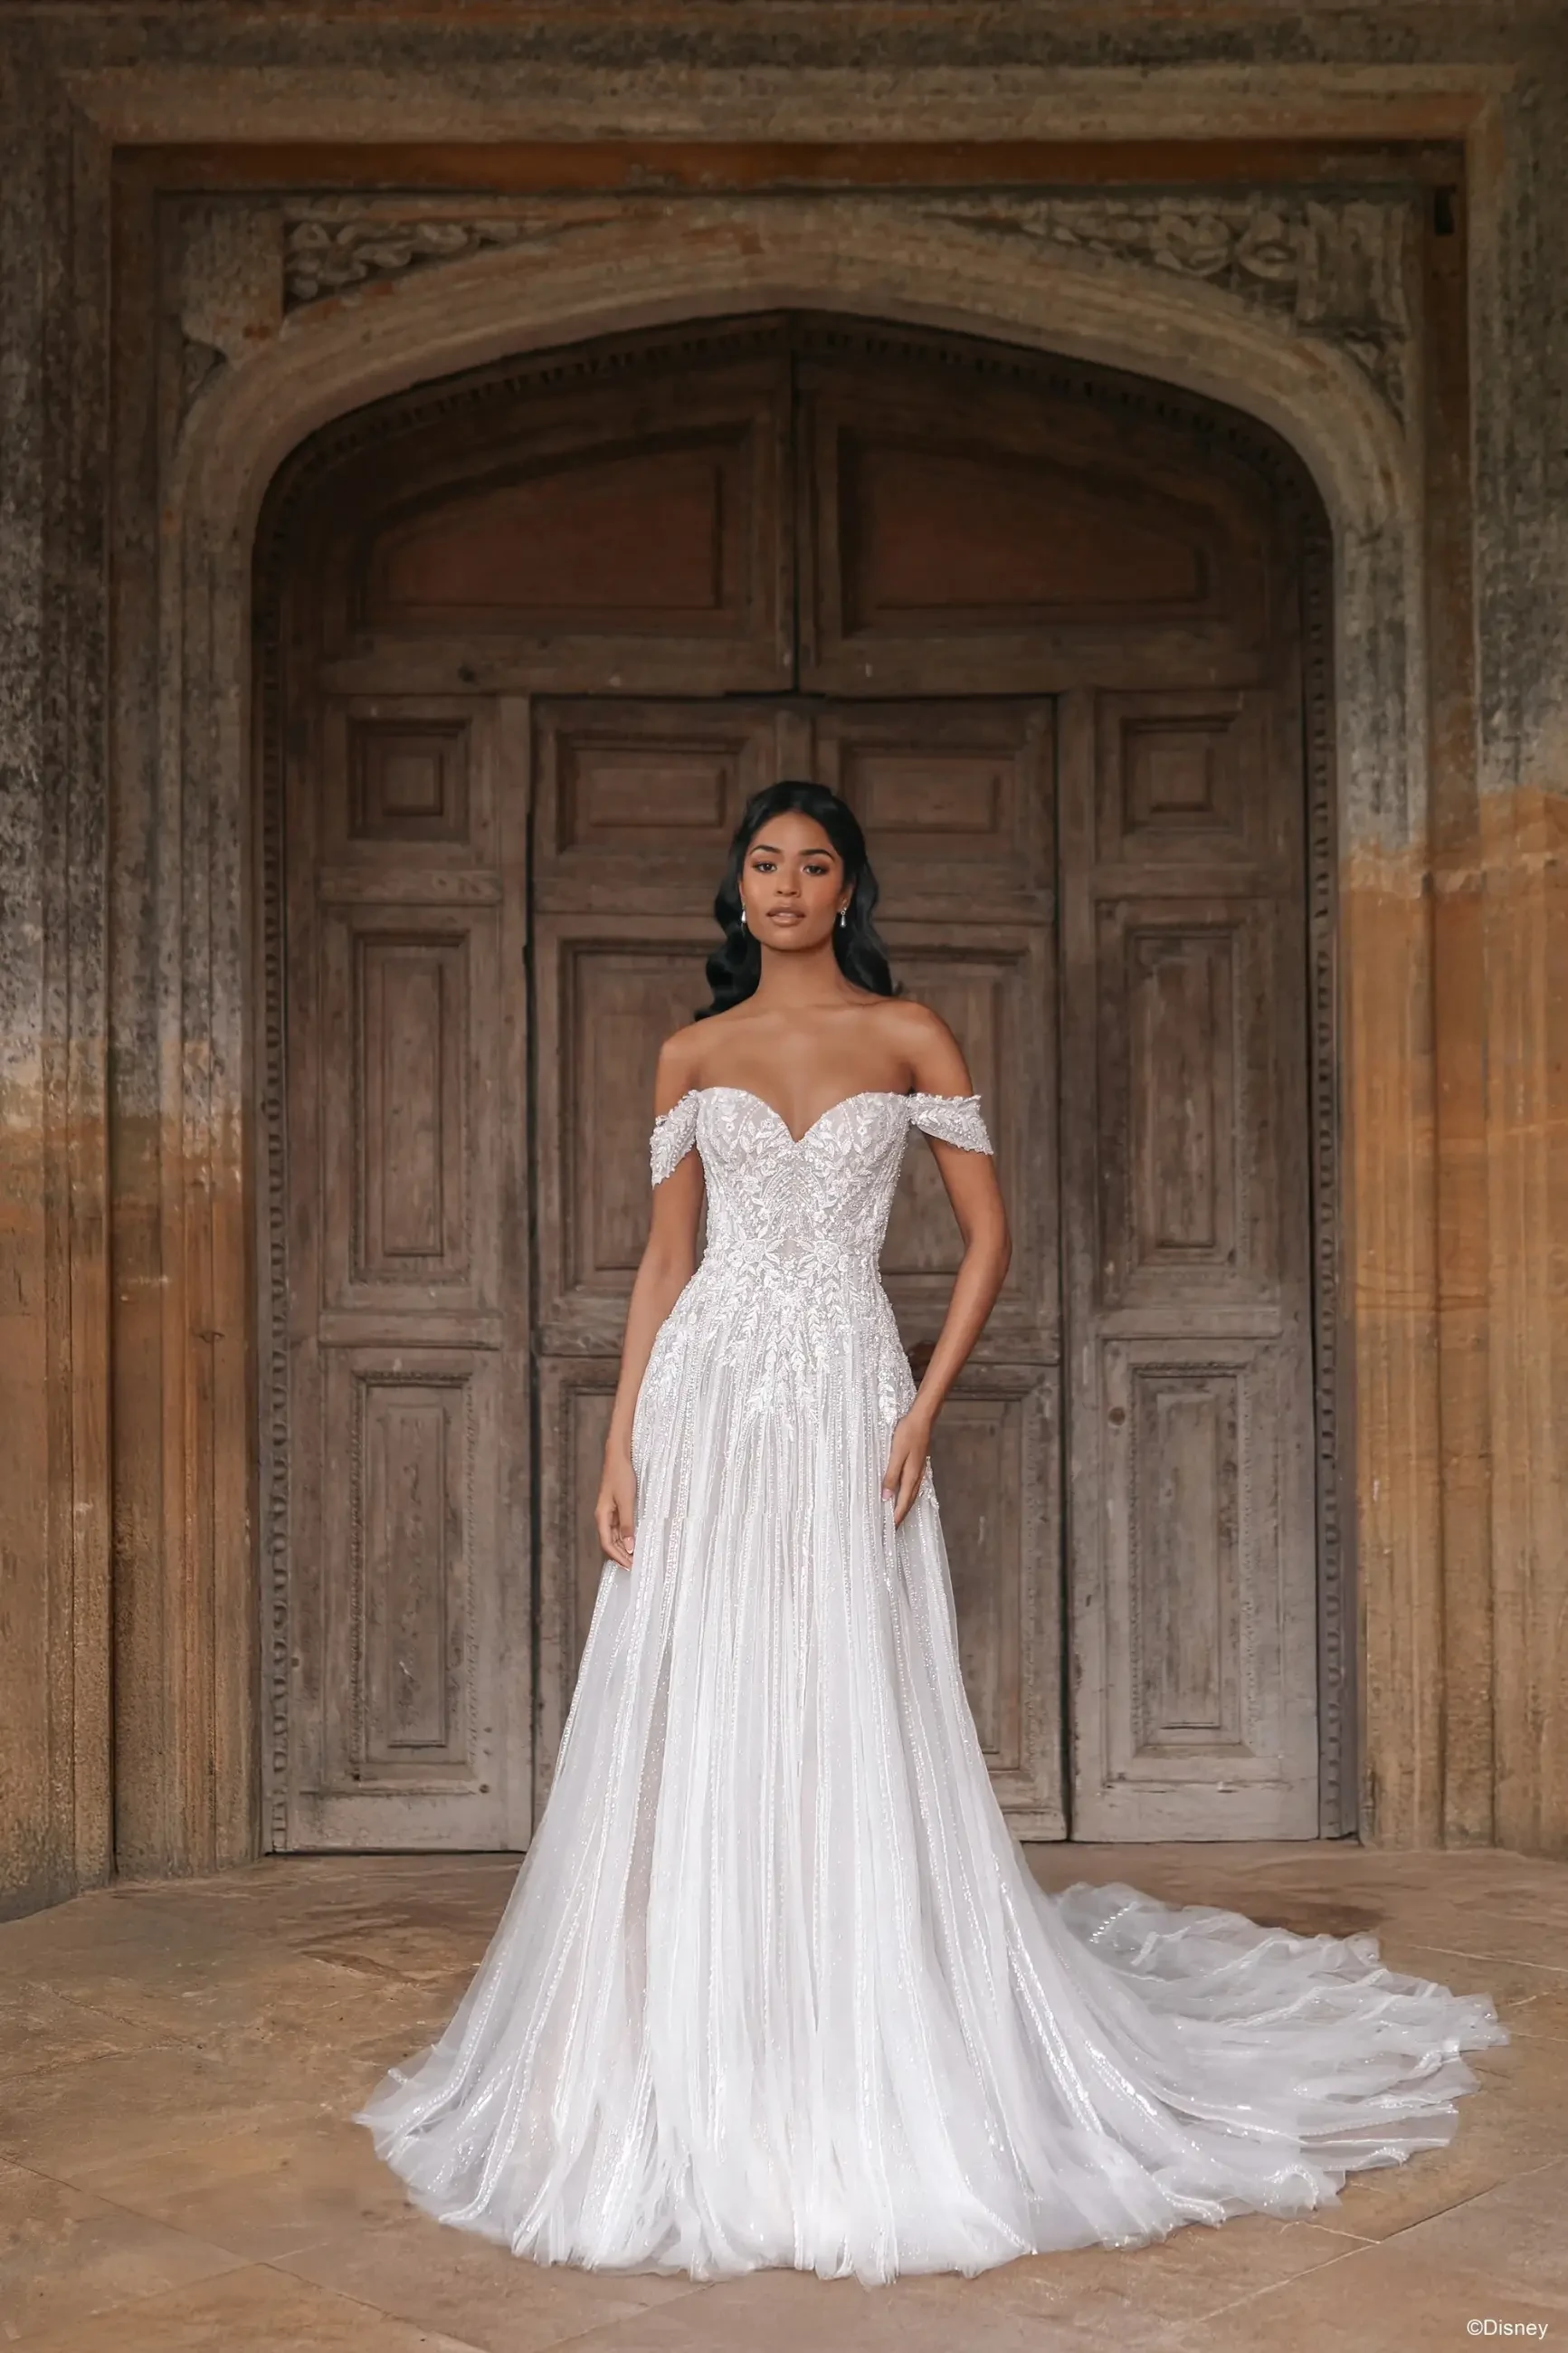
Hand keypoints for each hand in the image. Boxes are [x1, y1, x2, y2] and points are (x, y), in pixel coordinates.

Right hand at [595, 1450, 636, 1569]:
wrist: (619, 1456)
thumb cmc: (620, 1475)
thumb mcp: (626, 1501)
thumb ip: (627, 1524)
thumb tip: (629, 1546)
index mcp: (602, 1516)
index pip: (607, 1544)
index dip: (617, 1557)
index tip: (630, 1565)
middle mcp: (603, 1516)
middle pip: (610, 1542)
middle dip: (621, 1555)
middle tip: (634, 1565)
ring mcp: (610, 1512)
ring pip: (615, 1535)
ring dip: (623, 1547)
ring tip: (636, 1556)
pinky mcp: (616, 1507)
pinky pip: (620, 1526)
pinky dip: (626, 1535)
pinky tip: (635, 1539)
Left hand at [882, 1408, 932, 1529]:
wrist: (923, 1418)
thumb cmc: (908, 1433)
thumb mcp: (896, 1454)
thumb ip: (892, 1476)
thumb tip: (886, 1496)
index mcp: (912, 1477)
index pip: (903, 1504)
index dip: (896, 1518)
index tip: (890, 1530)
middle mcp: (917, 1477)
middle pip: (908, 1503)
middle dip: (900, 1516)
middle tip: (892, 1529)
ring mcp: (918, 1471)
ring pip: (910, 1495)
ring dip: (903, 1507)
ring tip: (895, 1516)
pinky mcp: (917, 1465)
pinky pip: (911, 1487)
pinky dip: (906, 1496)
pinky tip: (902, 1495)